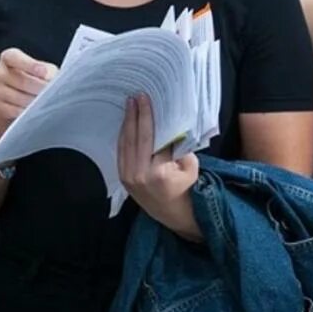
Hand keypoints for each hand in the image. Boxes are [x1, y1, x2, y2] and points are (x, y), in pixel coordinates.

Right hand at [0, 48, 56, 126]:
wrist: (23, 93)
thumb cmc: (36, 76)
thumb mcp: (43, 69)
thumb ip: (47, 71)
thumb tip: (50, 79)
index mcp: (9, 57)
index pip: (14, 58)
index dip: (30, 64)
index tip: (45, 72)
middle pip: (19, 80)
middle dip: (38, 87)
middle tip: (52, 92)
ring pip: (17, 97)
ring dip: (34, 101)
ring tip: (46, 102)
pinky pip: (13, 110)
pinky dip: (26, 112)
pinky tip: (36, 111)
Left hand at [117, 94, 200, 239]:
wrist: (173, 215)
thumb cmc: (186, 189)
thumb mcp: (190, 167)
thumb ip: (180, 147)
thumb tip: (170, 124)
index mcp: (158, 171)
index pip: (153, 137)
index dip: (149, 117)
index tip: (146, 99)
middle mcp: (139, 174)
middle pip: (136, 136)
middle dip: (136, 114)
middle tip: (136, 96)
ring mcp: (128, 177)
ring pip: (125, 143)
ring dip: (127, 122)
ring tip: (129, 104)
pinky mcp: (123, 178)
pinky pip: (121, 152)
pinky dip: (123, 135)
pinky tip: (126, 122)